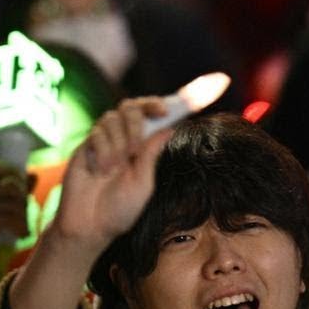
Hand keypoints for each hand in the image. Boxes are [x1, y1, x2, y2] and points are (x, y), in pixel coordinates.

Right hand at [0, 159, 33, 286]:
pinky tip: (22, 235)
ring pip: (14, 202)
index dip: (11, 173)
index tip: (24, 187)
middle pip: (11, 185)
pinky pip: (10, 216)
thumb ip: (19, 192)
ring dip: (24, 218)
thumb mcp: (7, 209)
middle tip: (25, 214)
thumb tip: (33, 174)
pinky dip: (20, 226)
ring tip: (24, 230)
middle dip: (23, 200)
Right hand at [6, 97, 172, 308]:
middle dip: (146, 111)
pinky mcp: (87, 144)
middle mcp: (127, 138)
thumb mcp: (144, 185)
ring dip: (123, 138)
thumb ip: (152, 156)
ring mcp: (106, 140)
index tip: (221, 82)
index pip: (168, 116)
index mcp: (147, 147)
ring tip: (118, 165)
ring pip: (117, 116)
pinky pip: (99, 131)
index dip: (191, 98)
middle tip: (154, 123)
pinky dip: (104, 149)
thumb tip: (169, 128)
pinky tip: (102, 169)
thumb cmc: (119, 211)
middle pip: (137, 105)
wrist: (88, 226)